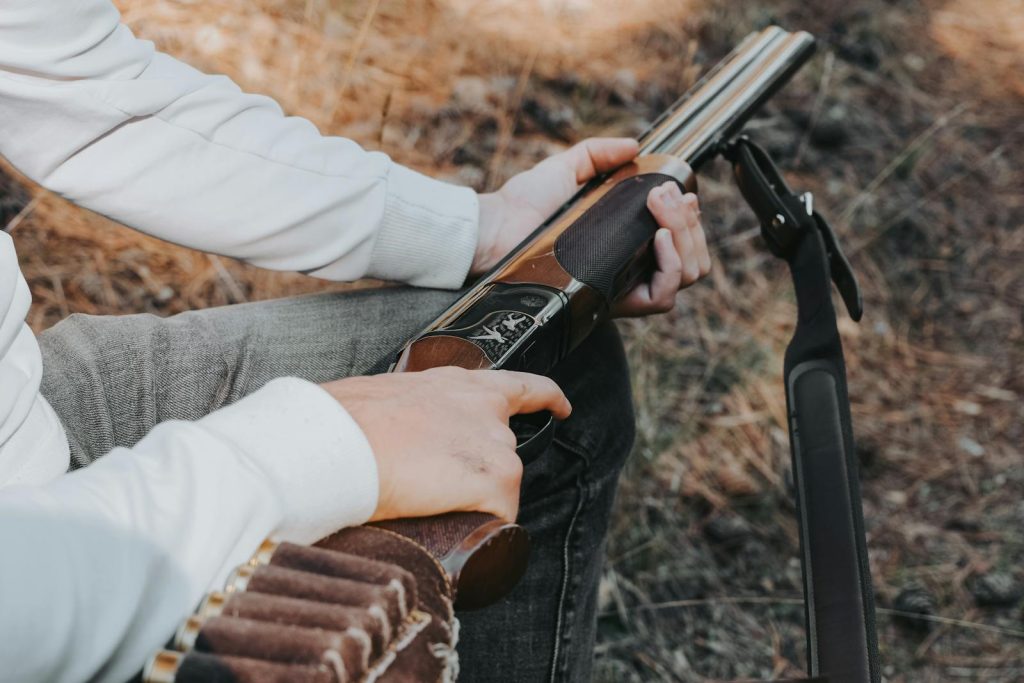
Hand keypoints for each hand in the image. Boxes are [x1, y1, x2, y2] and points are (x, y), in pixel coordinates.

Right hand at [320, 368, 571, 522]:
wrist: (340, 442)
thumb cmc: (342, 422)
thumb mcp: (382, 399)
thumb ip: (400, 410)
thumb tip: (384, 434)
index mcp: (458, 385)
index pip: (520, 385)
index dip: (546, 397)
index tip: (560, 406)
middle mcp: (486, 410)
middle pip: (502, 452)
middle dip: (479, 474)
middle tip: (439, 490)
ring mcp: (496, 444)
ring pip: (501, 486)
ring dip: (476, 502)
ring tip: (431, 509)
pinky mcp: (496, 478)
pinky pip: (503, 514)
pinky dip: (485, 527)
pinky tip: (459, 530)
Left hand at [474, 138, 710, 316]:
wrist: (496, 228)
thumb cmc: (523, 205)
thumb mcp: (566, 169)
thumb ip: (598, 153)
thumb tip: (635, 145)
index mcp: (624, 246)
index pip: (680, 246)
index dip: (690, 222)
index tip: (682, 193)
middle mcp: (628, 271)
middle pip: (691, 262)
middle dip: (691, 224)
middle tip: (668, 196)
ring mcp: (622, 289)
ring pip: (684, 276)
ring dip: (685, 236)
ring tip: (662, 208)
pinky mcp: (610, 301)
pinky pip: (661, 297)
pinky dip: (671, 264)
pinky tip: (658, 235)